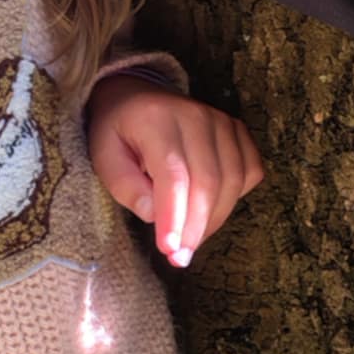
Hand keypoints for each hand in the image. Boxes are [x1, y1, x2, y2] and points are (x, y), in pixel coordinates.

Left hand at [87, 76, 263, 265]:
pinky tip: (211, 209)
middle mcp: (196, 115)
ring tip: (191, 240)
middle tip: (180, 258)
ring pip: (233, 181)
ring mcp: (222, 121)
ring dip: (214, 219)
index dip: (174, 216)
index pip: (174, 174)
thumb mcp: (103, 157)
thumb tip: (154, 216)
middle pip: (208, 181)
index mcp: (155, 119)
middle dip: (196, 226)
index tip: (170, 251)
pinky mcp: (238, 131)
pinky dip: (236, 198)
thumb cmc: (117, 132)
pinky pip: (250, 171)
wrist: (136, 96)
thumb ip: (124, 186)